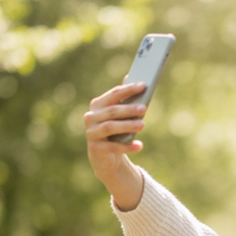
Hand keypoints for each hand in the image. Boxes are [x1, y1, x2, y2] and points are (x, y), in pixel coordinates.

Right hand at [83, 82, 147, 209]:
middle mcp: (91, 117)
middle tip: (144, 108)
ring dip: (127, 125)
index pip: (114, 94)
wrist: (105, 156)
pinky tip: (139, 146)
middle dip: (129, 109)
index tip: (143, 86)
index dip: (128, 89)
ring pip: (110, 127)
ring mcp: (91, 133)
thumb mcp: (120, 116)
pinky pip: (113, 147)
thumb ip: (125, 99)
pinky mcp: (95, 148)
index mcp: (97, 105)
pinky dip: (127, 147)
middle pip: (112, 111)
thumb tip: (134, 79)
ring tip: (142, 125)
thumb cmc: (116, 131)